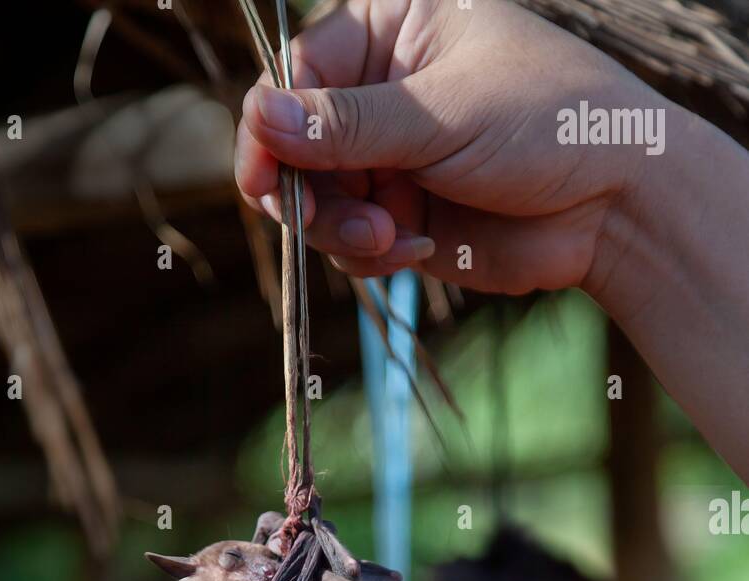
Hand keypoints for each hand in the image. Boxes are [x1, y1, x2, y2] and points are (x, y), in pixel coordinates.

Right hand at [235, 0, 651, 296]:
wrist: (615, 203)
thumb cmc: (545, 122)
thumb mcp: (440, 114)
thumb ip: (347, 125)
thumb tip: (259, 119)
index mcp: (391, 30)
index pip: (298, 74)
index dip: (272, 127)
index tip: (264, 175)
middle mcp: (382, 94)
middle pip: (297, 146)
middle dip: (309, 192)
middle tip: (327, 222)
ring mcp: (390, 160)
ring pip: (319, 203)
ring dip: (341, 231)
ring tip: (388, 238)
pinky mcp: (403, 218)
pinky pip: (353, 244)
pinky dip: (372, 255)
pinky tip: (416, 250)